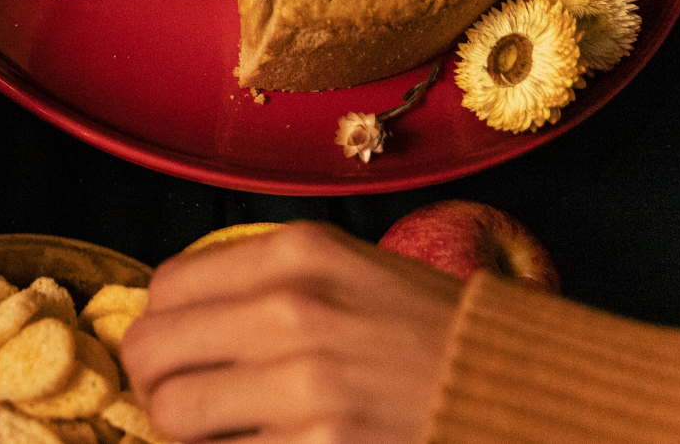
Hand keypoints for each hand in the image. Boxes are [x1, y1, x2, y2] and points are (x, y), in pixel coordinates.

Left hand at [119, 221, 464, 443]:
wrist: (528, 395)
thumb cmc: (435, 341)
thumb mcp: (353, 276)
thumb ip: (264, 287)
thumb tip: (170, 320)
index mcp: (297, 254)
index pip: (165, 288)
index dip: (165, 329)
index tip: (184, 354)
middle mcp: (293, 310)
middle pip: (152, 351)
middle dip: (159, 384)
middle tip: (190, 404)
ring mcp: (307, 385)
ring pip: (173, 413)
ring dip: (186, 432)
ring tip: (226, 433)